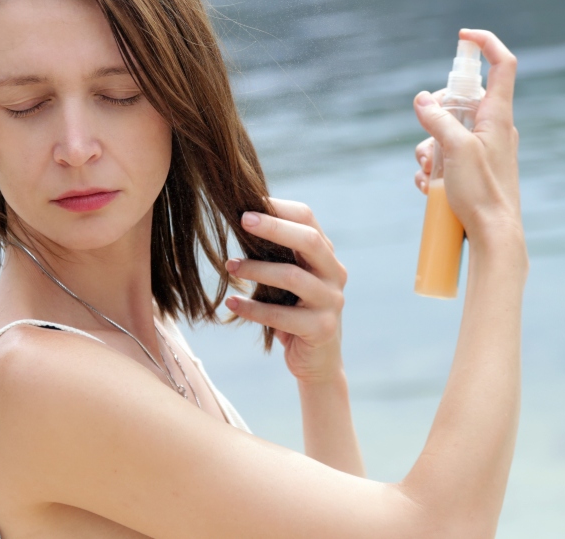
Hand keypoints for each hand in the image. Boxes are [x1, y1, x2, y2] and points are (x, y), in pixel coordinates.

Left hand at [224, 198, 347, 384]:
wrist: (317, 361)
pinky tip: (232, 301)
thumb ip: (276, 254)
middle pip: (309, 241)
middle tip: (241, 219)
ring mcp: (332, 302)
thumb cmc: (294, 311)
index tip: (248, 202)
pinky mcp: (321, 329)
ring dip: (257, 269)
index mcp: (326, 255)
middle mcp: (335, 274)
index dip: (279, 209)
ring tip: (230, 266)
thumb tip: (239, 219)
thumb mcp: (288, 278)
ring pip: (294, 276)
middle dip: (274, 227)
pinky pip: (282, 315)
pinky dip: (253, 308)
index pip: (309, 220)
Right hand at [413, 29, 522, 242]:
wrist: (495, 236)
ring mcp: (484, 150)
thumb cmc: (483, 193)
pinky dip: (432, 167)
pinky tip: (426, 185)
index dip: (486, 44)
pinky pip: (448, 157)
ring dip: (428, 146)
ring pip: (449, 132)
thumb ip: (438, 121)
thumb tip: (422, 99)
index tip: (462, 38)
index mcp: (498, 115)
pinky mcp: (474, 171)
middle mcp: (494, 128)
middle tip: (426, 129)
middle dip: (435, 111)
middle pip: (462, 100)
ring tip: (424, 168)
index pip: (502, 65)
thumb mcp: (455, 150)